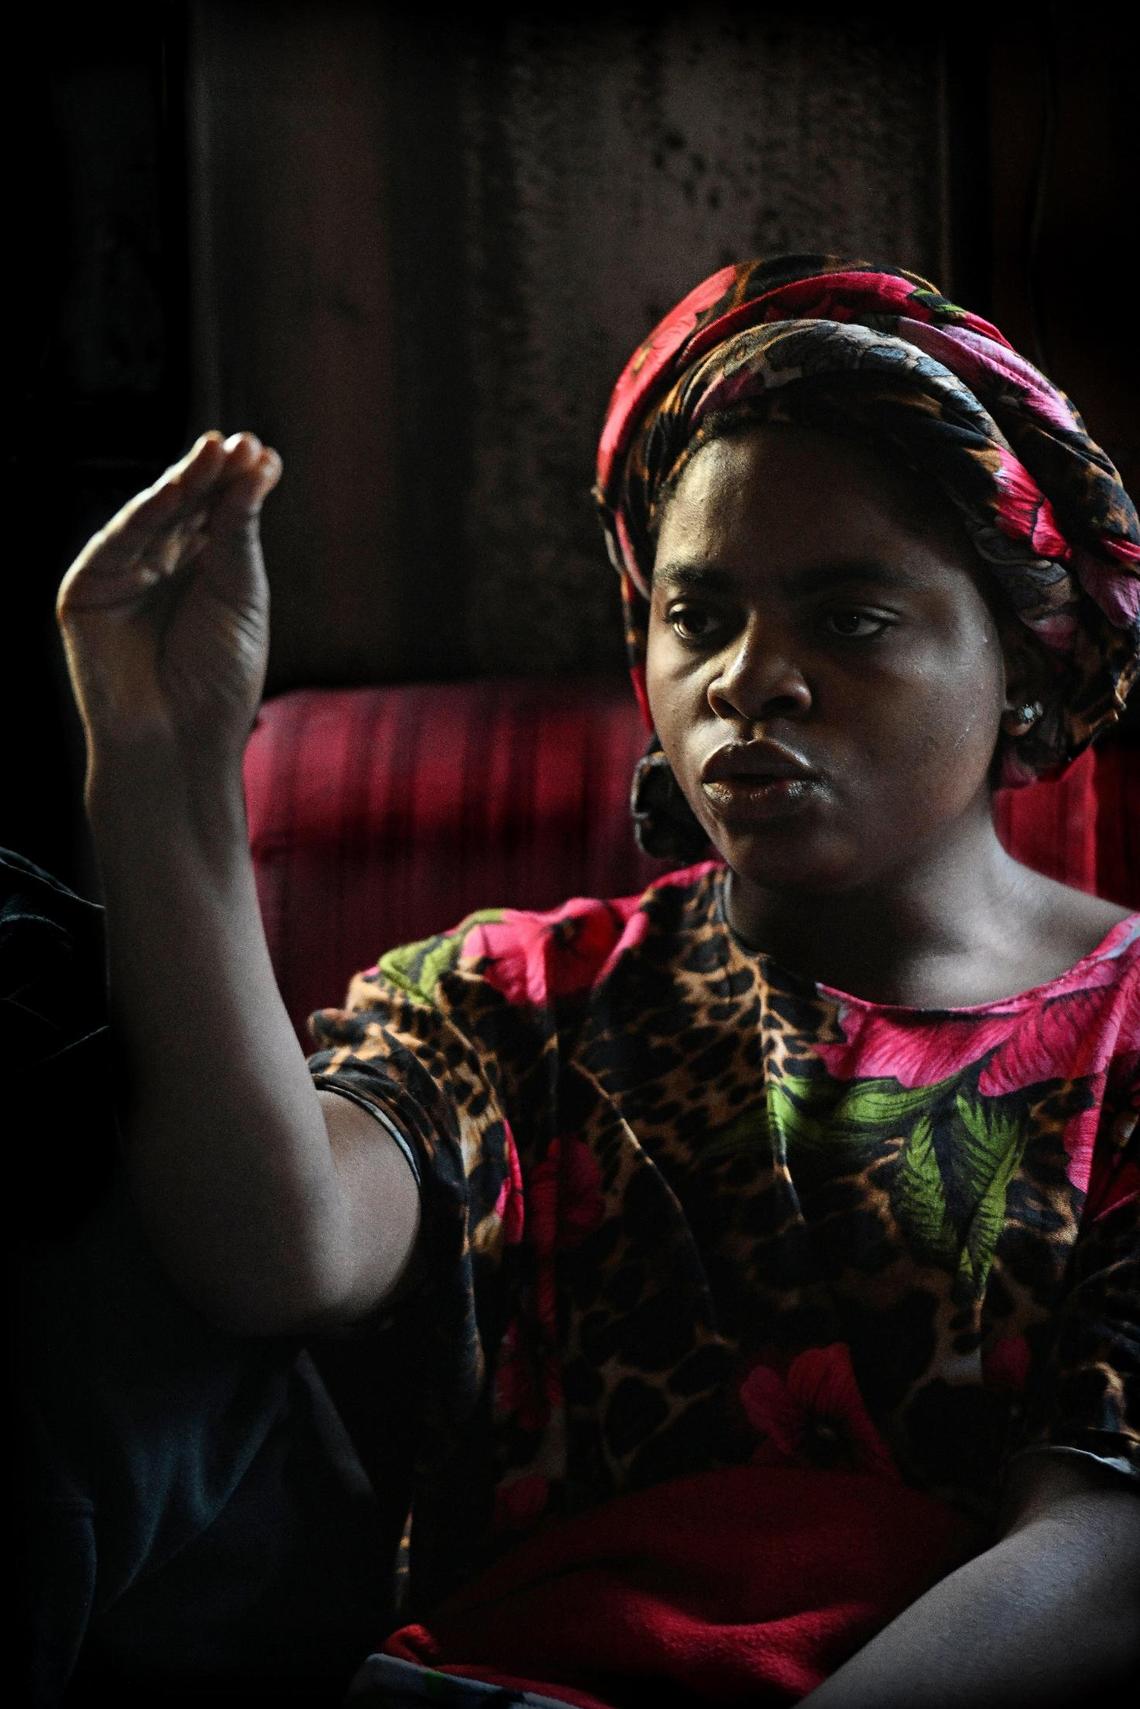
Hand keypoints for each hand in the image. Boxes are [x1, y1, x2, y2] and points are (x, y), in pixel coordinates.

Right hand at [57, 431, 281, 778]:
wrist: (180, 742)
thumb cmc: (220, 680)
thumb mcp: (241, 595)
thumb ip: (238, 532)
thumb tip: (256, 462)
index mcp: (203, 571)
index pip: (220, 514)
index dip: (240, 484)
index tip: (267, 455)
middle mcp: (161, 567)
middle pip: (188, 508)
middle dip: (215, 475)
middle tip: (243, 444)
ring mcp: (121, 575)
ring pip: (154, 516)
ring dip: (185, 482)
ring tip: (217, 451)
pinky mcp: (87, 589)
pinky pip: (118, 541)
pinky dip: (146, 511)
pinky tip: (177, 486)